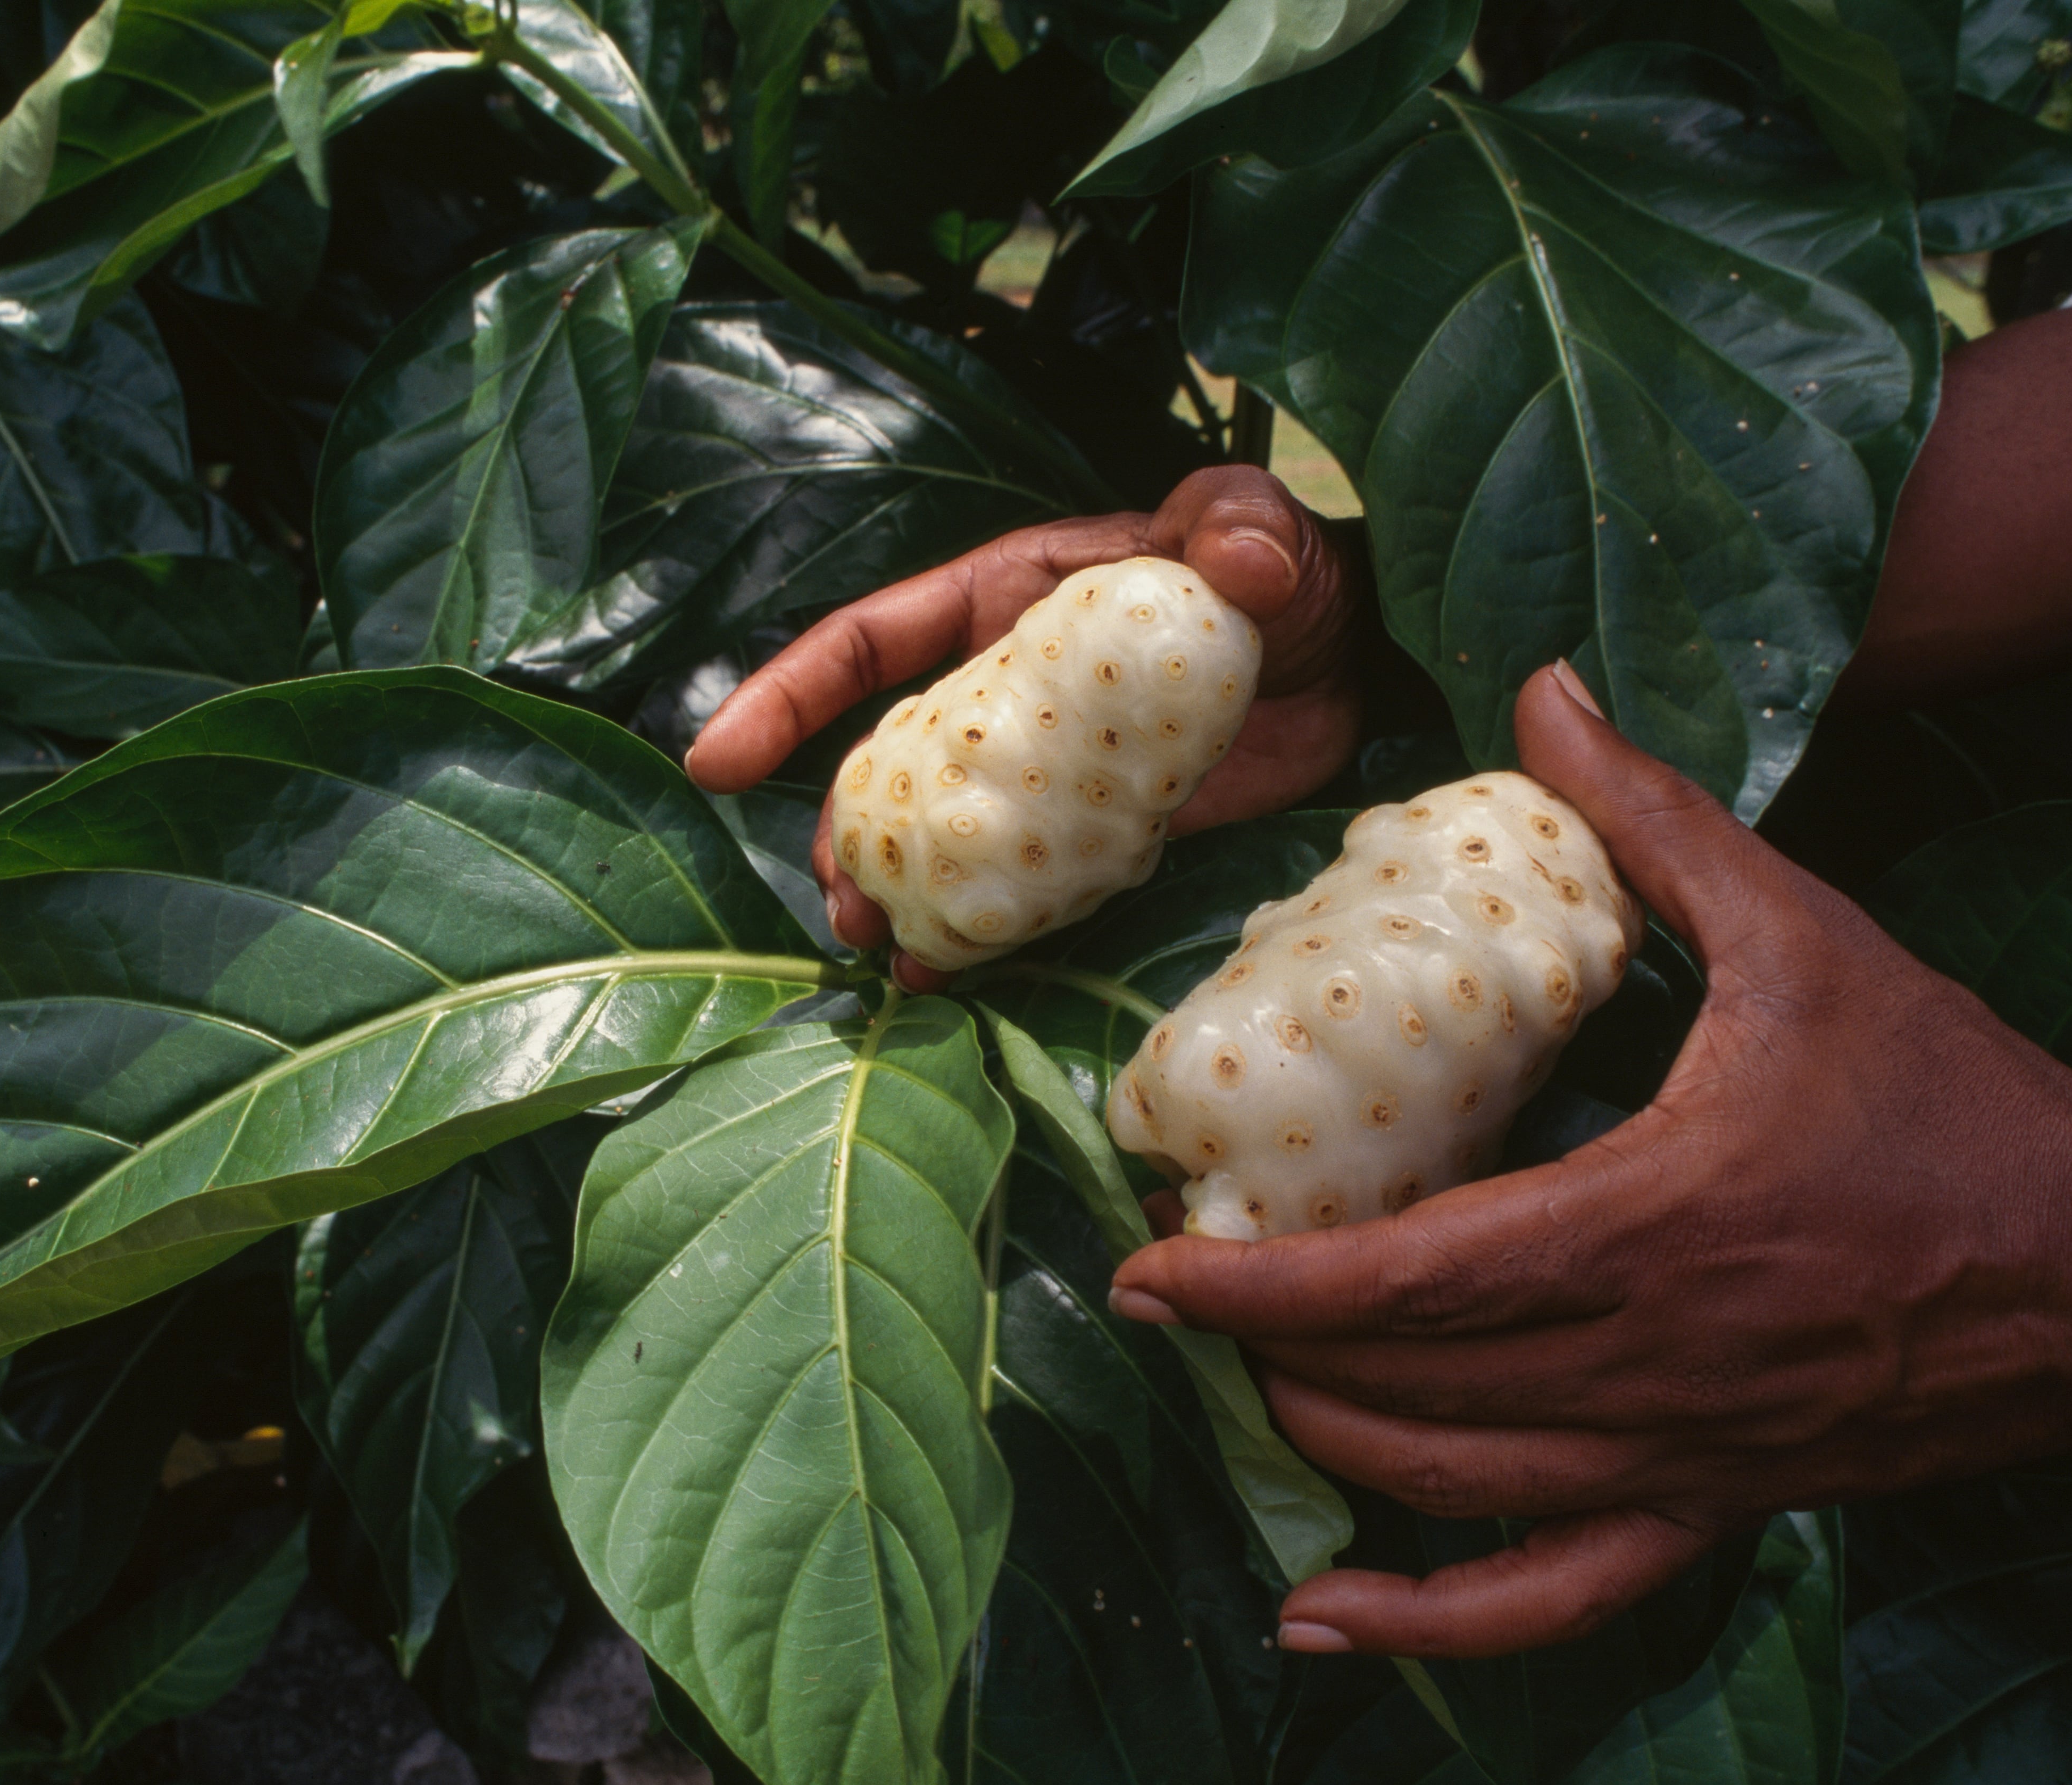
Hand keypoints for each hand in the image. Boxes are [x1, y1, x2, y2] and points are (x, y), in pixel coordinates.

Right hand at [682, 466, 1371, 989]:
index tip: (719, 760)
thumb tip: (1238, 554)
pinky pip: (1019, 884)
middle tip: (838, 905)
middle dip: (841, 831)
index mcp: (1009, 605)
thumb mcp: (1257, 530)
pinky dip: (982, 927)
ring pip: (940, 834)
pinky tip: (955, 973)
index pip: (871, 643)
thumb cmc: (1288, 574)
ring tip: (880, 950)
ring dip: (899, 891)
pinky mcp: (1098, 835)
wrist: (1352, 664)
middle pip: (886, 763)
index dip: (787, 695)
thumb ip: (1240, 523)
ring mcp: (1047, 770)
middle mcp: (1006, 693)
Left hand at [1108, 662, 2071, 1658]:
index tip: (1151, 1261)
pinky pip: (1553, 1600)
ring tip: (1245, 1381)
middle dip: (1263, 1350)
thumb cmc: (1956, 1102)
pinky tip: (1330, 1621)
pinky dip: (1431, 1628)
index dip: (1257, 1284)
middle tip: (1173, 1291)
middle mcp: (1650, 1364)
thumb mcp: (1807, 936)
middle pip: (1405, 1388)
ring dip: (1326, 1444)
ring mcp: (1681, 1455)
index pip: (1403, 1280)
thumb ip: (1658, 820)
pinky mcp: (1717, 1507)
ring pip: (1454, 1487)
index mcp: (1650, 1225)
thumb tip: (1545, 690)